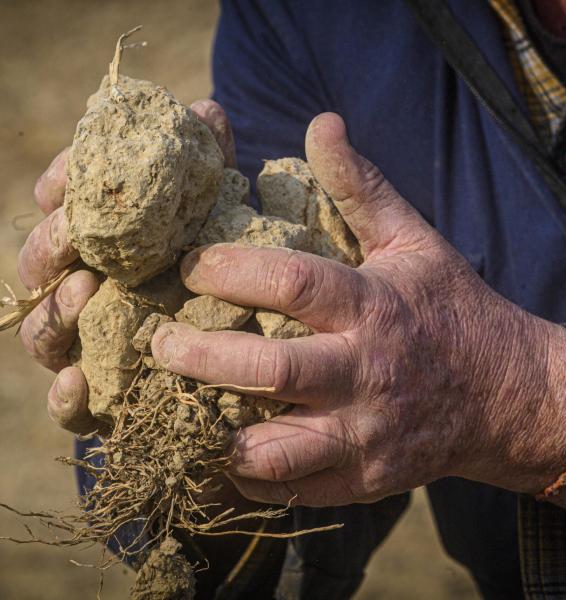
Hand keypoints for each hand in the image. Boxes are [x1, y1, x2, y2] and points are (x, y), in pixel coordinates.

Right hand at [18, 100, 235, 434]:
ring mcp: (89, 347)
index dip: (61, 188)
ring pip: (43, 333)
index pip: (65, 207)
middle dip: (49, 245)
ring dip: (53, 311)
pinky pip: (70, 407)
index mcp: (107, 244)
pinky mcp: (104, 399)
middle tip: (73, 232)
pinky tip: (81, 381)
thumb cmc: (222, 275)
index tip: (69, 178)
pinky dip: (67, 396)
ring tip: (82, 289)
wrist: (242, 355)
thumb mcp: (220, 219)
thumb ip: (210, 169)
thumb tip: (210, 113)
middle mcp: (88, 292)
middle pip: (41, 267)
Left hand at [152, 113, 565, 508]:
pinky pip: (293, 489)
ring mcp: (366, 435)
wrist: (504, 394)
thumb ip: (361, 187)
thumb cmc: (449, 310)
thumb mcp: (413, 241)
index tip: (188, 265)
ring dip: (217, 431)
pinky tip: (223, 452)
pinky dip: (249, 477)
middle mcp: (366, 374)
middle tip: (159, 342)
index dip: (230, 271)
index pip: (291, 284)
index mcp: (374, 307)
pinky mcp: (365, 479)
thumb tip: (322, 122)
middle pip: (269, 370)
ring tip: (181, 406)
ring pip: (274, 449)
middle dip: (200, 356)